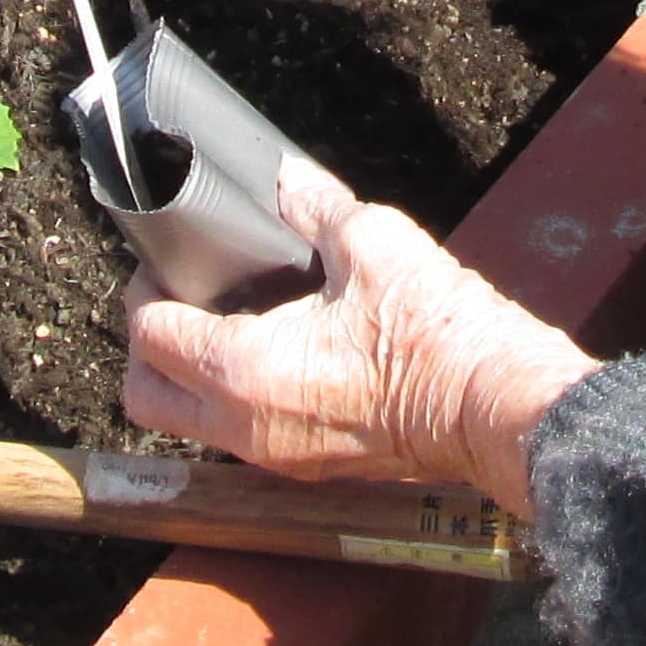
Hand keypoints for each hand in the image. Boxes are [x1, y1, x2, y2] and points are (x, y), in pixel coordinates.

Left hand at [124, 158, 595, 515]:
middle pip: (146, 398)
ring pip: (190, 425)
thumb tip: (284, 178)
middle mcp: (246, 426)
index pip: (149, 336)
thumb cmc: (439, 334)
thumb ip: (313, 206)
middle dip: (146, 347)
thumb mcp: (372, 242)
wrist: (498, 406)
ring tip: (228, 321)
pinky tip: (276, 351)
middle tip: (179, 300)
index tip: (168, 262)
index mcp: (244, 370)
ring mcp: (276, 455)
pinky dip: (232, 398)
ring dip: (189, 377)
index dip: (147, 290)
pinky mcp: (310, 466)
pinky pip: (239, 437)